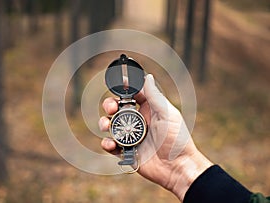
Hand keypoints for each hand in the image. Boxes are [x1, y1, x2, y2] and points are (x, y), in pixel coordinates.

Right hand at [99, 74, 212, 200]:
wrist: (178, 167)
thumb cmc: (177, 139)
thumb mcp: (167, 114)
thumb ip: (155, 96)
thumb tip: (148, 76)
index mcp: (149, 109)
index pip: (133, 93)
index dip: (123, 87)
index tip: (114, 81)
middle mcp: (138, 120)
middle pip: (117, 108)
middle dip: (110, 105)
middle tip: (112, 108)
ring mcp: (131, 136)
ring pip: (110, 125)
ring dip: (104, 123)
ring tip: (107, 126)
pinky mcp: (126, 151)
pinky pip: (111, 145)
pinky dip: (107, 143)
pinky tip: (112, 144)